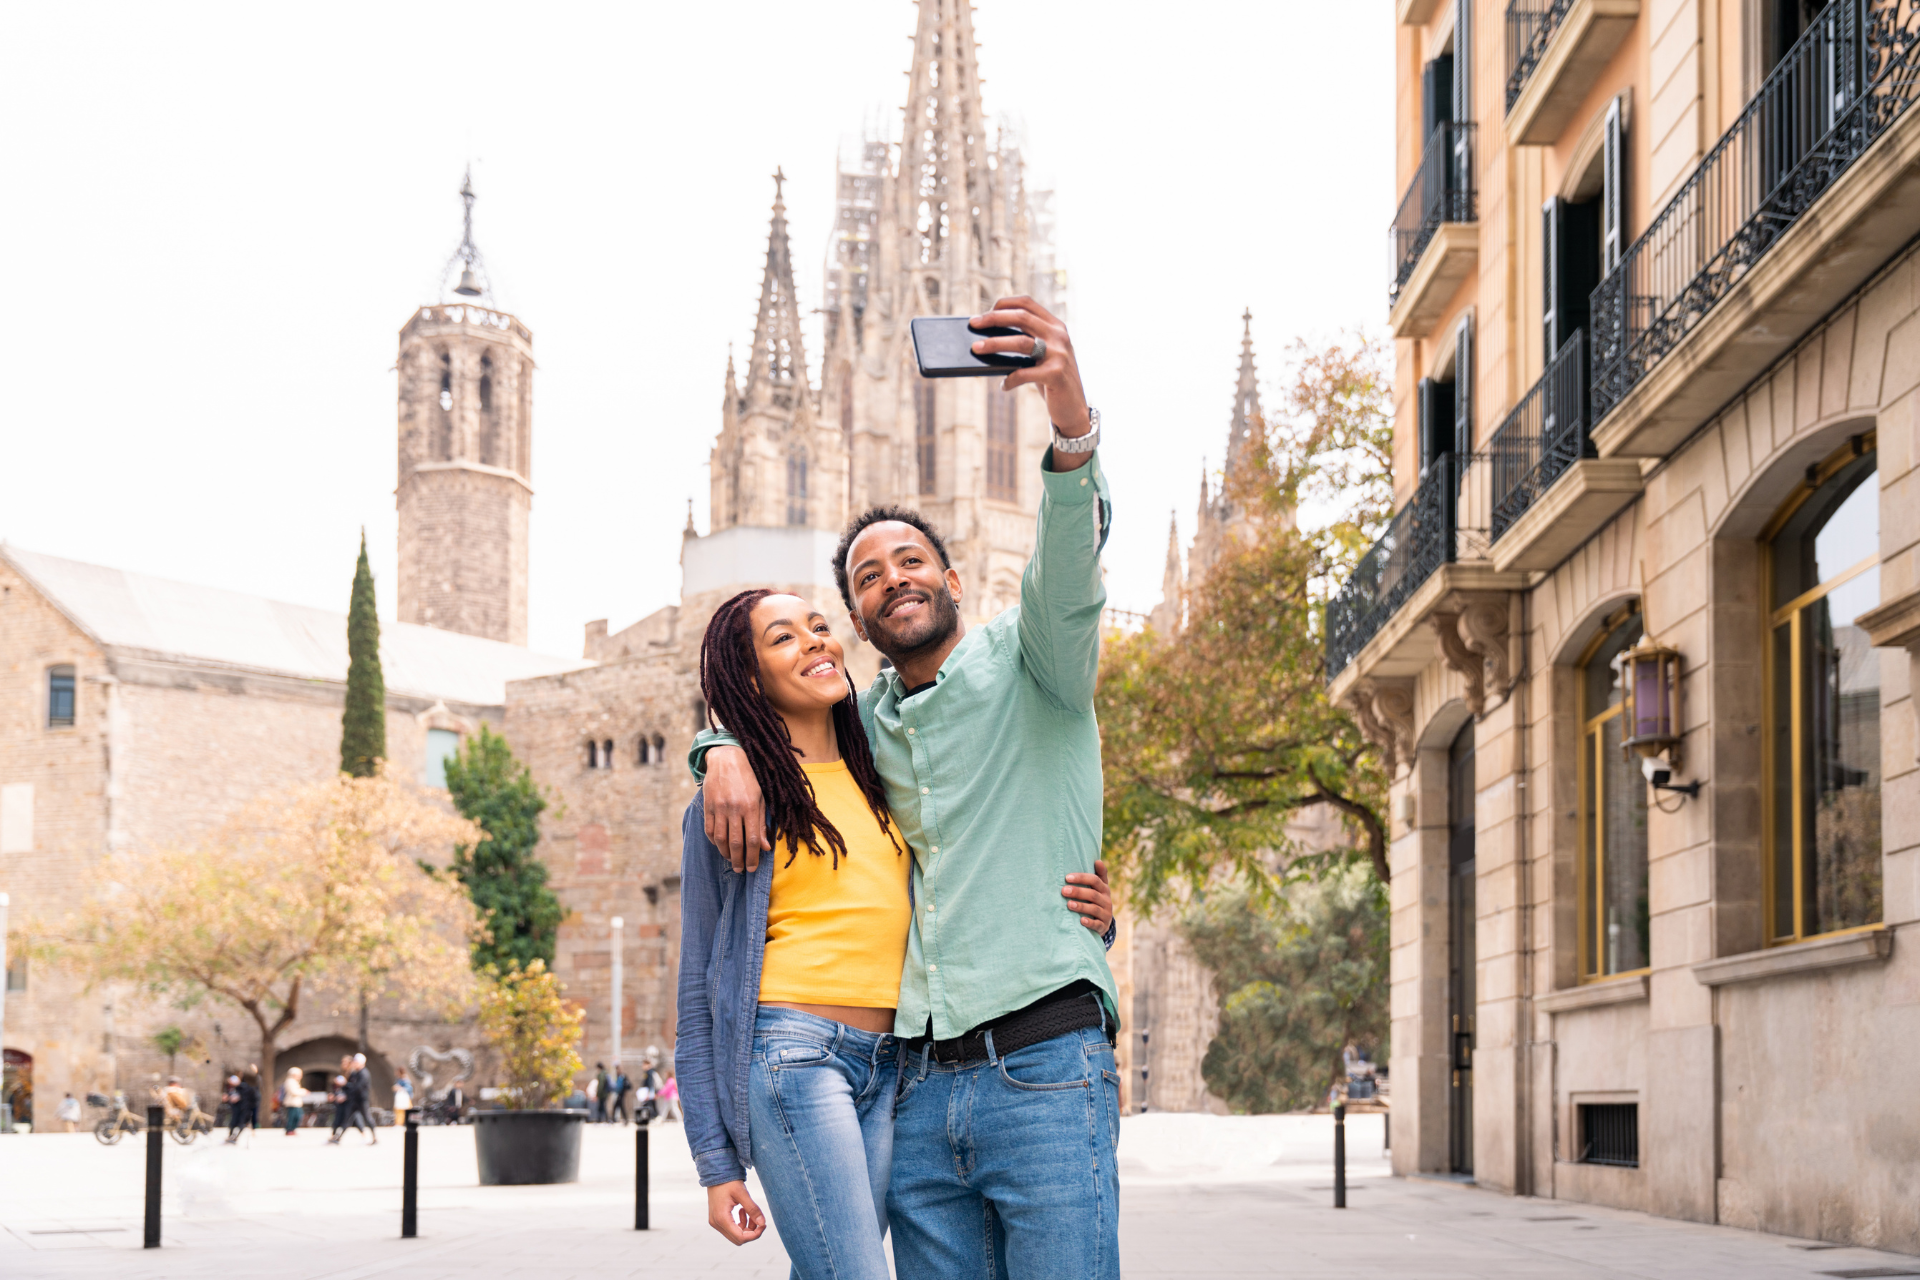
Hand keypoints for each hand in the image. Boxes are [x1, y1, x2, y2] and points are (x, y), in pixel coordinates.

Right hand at [702, 746, 768, 871]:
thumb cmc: (749, 779)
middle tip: (741, 870)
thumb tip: (765, 848)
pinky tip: (720, 846)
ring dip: (725, 854)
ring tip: (731, 860)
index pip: (753, 839)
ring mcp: (719, 807)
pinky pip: (709, 830)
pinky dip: (714, 841)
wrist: (727, 758)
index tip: (753, 868)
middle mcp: (734, 808)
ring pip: (721, 839)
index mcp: (751, 806)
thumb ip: (762, 824)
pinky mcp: (708, 806)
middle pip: (736, 843)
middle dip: (739, 860)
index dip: (753, 857)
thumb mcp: (761, 798)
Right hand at [707, 1181, 766, 1244]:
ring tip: (750, 1212)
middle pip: (738, 1239)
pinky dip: (740, 1224)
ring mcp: (715, 1222)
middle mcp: (716, 1223)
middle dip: (751, 1231)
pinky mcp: (717, 1219)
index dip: (755, 1234)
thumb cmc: (728, 1181)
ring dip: (746, 1227)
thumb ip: (753, 1209)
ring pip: (735, 1235)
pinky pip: (731, 1228)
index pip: (740, 1237)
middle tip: (758, 1218)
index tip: (764, 1225)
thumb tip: (763, 1223)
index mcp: (722, 1218)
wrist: (716, 1174)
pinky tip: (742, 1211)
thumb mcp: (742, 1193)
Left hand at [970, 296, 1091, 460]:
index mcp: (1056, 326)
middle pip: (1021, 317)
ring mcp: (1059, 354)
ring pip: (1020, 342)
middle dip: (993, 319)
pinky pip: (1024, 373)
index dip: (1004, 304)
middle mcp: (1059, 336)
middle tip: (973, 324)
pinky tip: (1003, 385)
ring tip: (976, 348)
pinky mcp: (1056, 374)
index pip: (1027, 303)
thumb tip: (989, 338)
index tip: (985, 312)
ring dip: (994, 344)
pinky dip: (1010, 379)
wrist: (1075, 408)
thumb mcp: (1044, 356)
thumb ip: (1028, 342)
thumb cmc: (1052, 380)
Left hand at [1062, 858, 1114, 933]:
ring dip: (1081, 906)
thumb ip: (1098, 875)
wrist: (1104, 921)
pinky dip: (1089, 922)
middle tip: (1063, 891)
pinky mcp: (1103, 926)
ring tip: (1068, 904)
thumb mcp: (1099, 887)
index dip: (1081, 878)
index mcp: (1104, 888)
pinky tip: (1081, 921)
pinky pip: (1097, 924)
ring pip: (1094, 909)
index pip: (1094, 880)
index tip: (1067, 877)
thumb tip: (1097, 860)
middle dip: (1077, 892)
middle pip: (1092, 894)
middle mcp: (1106, 900)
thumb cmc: (1097, 899)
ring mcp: (1105, 913)